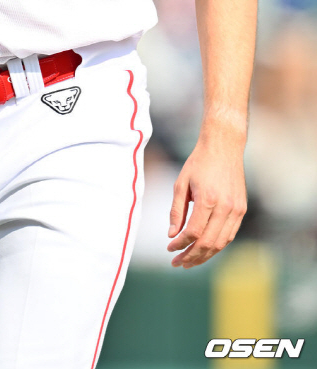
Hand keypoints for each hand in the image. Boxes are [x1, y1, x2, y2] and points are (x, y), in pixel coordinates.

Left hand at [167, 132, 246, 268]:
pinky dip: (216, 245)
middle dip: (191, 256)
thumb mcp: (181, 183)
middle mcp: (225, 207)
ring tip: (189, 261)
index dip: (180, 245)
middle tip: (177, 263)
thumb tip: (172, 235)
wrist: (224, 147)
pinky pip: (229, 234)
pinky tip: (204, 249)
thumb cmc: (198, 163)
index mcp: (207, 199)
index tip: (169, 249)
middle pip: (208, 243)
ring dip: (204, 255)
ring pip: (220, 243)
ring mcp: (236, 210)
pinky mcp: (241, 209)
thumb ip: (176, 211)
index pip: (193, 232)